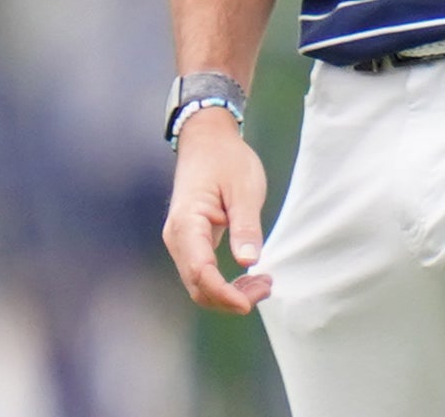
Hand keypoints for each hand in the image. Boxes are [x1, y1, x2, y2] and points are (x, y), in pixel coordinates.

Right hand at [162, 110, 271, 313]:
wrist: (207, 141)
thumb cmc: (227, 160)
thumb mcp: (245, 189)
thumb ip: (246, 225)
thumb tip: (249, 261)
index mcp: (187, 224)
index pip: (200, 272)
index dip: (224, 293)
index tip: (249, 303)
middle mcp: (177, 238)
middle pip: (198, 285)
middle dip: (230, 297)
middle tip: (267, 288)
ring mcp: (182, 242)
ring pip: (199, 283)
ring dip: (228, 292)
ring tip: (264, 284)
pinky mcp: (191, 242)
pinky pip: (203, 272)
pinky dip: (224, 282)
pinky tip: (250, 278)